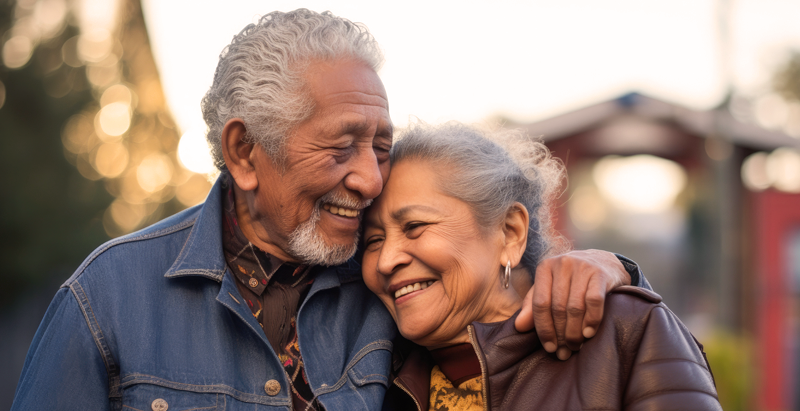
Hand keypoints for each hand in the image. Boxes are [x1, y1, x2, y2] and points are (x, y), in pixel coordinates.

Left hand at [514, 249, 630, 359]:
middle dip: (560, 334)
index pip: (540, 303)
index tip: (549, 347)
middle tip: (564, 352)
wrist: (603, 262)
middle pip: (557, 307)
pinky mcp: (601, 274)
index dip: (544, 328)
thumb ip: (533, 306)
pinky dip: (591, 320)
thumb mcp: (550, 288)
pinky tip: (588, 333)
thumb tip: (519, 327)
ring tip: (575, 346)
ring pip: (575, 307)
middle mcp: (562, 264)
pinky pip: (594, 301)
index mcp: (545, 267)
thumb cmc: (571, 280)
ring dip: (575, 332)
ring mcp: (582, 267)